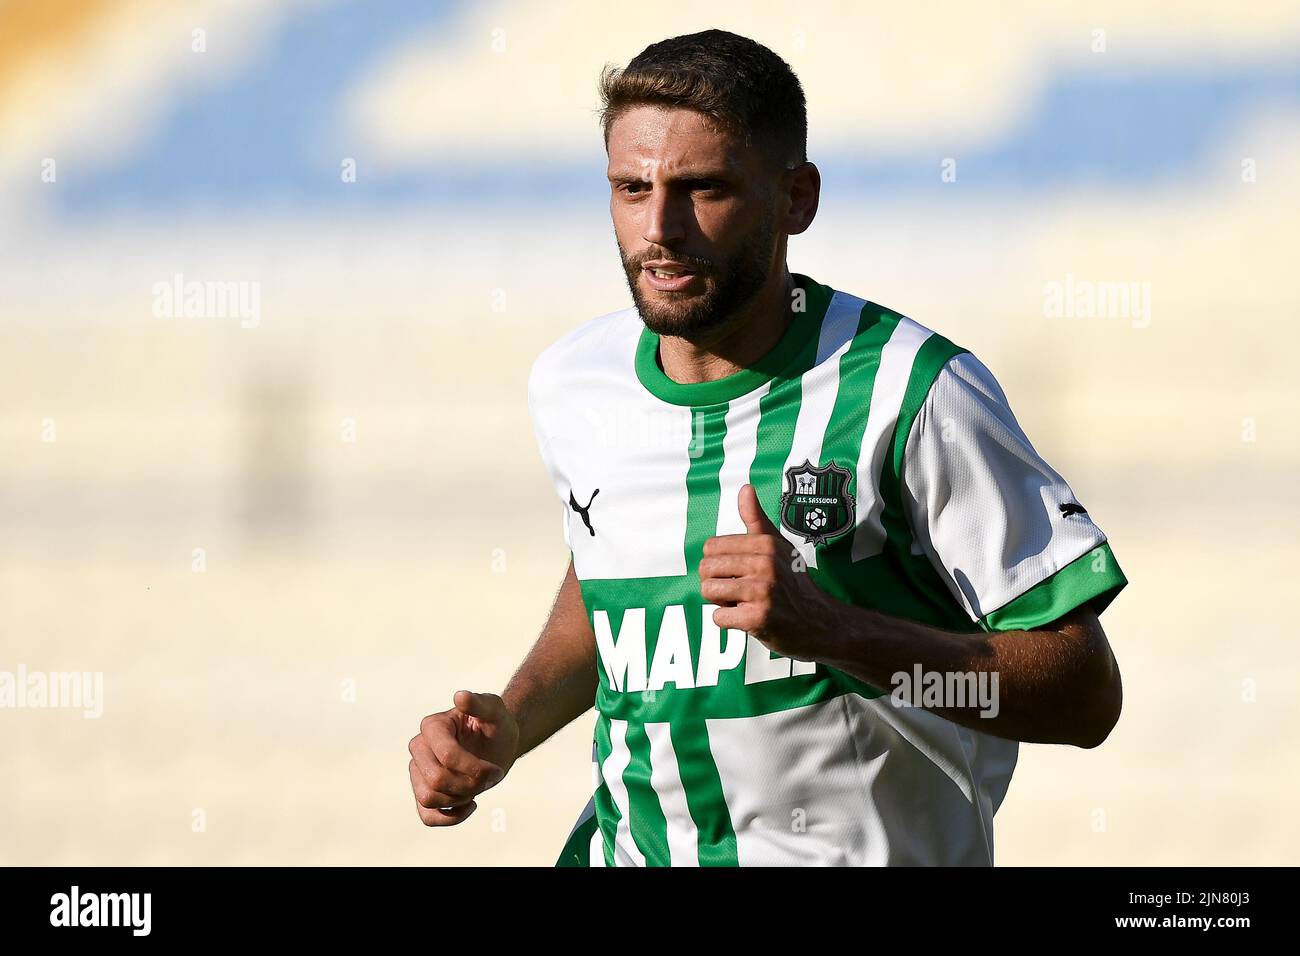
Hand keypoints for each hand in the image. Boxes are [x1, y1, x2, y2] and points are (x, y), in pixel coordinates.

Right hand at [409, 690, 519, 826]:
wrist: (498, 743)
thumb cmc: (497, 724)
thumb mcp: (496, 710)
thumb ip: (480, 703)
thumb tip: (460, 696)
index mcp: (432, 726)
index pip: (447, 756)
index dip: (474, 768)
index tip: (496, 769)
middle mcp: (419, 748)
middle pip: (435, 780)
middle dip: (468, 784)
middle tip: (489, 778)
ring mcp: (418, 771)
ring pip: (428, 798)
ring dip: (461, 799)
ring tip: (478, 786)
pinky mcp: (423, 791)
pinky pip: (427, 815)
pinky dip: (450, 817)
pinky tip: (471, 805)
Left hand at [698, 484, 836, 660]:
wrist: (820, 622)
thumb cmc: (793, 582)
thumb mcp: (779, 546)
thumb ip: (756, 519)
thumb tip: (745, 488)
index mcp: (765, 544)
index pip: (711, 547)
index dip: (718, 563)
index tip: (737, 572)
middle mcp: (765, 564)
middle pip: (706, 569)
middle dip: (716, 583)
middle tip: (738, 591)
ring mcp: (762, 592)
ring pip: (708, 592)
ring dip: (721, 602)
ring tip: (743, 603)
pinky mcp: (758, 618)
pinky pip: (719, 617)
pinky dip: (729, 622)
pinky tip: (749, 618)